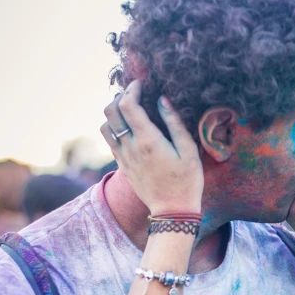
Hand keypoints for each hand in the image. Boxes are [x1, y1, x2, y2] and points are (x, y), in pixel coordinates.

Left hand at [101, 81, 203, 213]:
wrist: (172, 211)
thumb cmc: (187, 181)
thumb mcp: (189, 151)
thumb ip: (174, 123)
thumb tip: (162, 100)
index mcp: (148, 140)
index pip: (128, 105)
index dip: (131, 89)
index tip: (141, 84)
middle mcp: (131, 147)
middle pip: (111, 112)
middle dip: (120, 97)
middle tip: (135, 95)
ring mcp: (124, 158)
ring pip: (105, 126)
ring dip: (114, 114)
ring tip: (129, 111)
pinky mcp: (122, 166)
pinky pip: (110, 141)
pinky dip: (114, 128)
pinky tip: (129, 129)